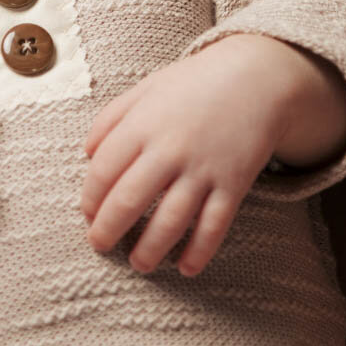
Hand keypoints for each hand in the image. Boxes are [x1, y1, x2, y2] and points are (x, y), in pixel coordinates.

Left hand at [79, 33, 302, 276]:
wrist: (257, 77)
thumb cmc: (195, 83)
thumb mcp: (147, 88)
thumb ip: (112, 117)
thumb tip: (88, 155)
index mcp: (144, 124)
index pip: (103, 171)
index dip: (90, 198)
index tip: (88, 214)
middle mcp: (170, 149)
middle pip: (128, 201)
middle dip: (107, 231)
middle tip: (99, 245)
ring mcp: (203, 168)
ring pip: (169, 222)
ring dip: (149, 250)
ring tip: (138, 263)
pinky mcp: (234, 183)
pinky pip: (213, 226)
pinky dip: (199, 252)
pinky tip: (186, 268)